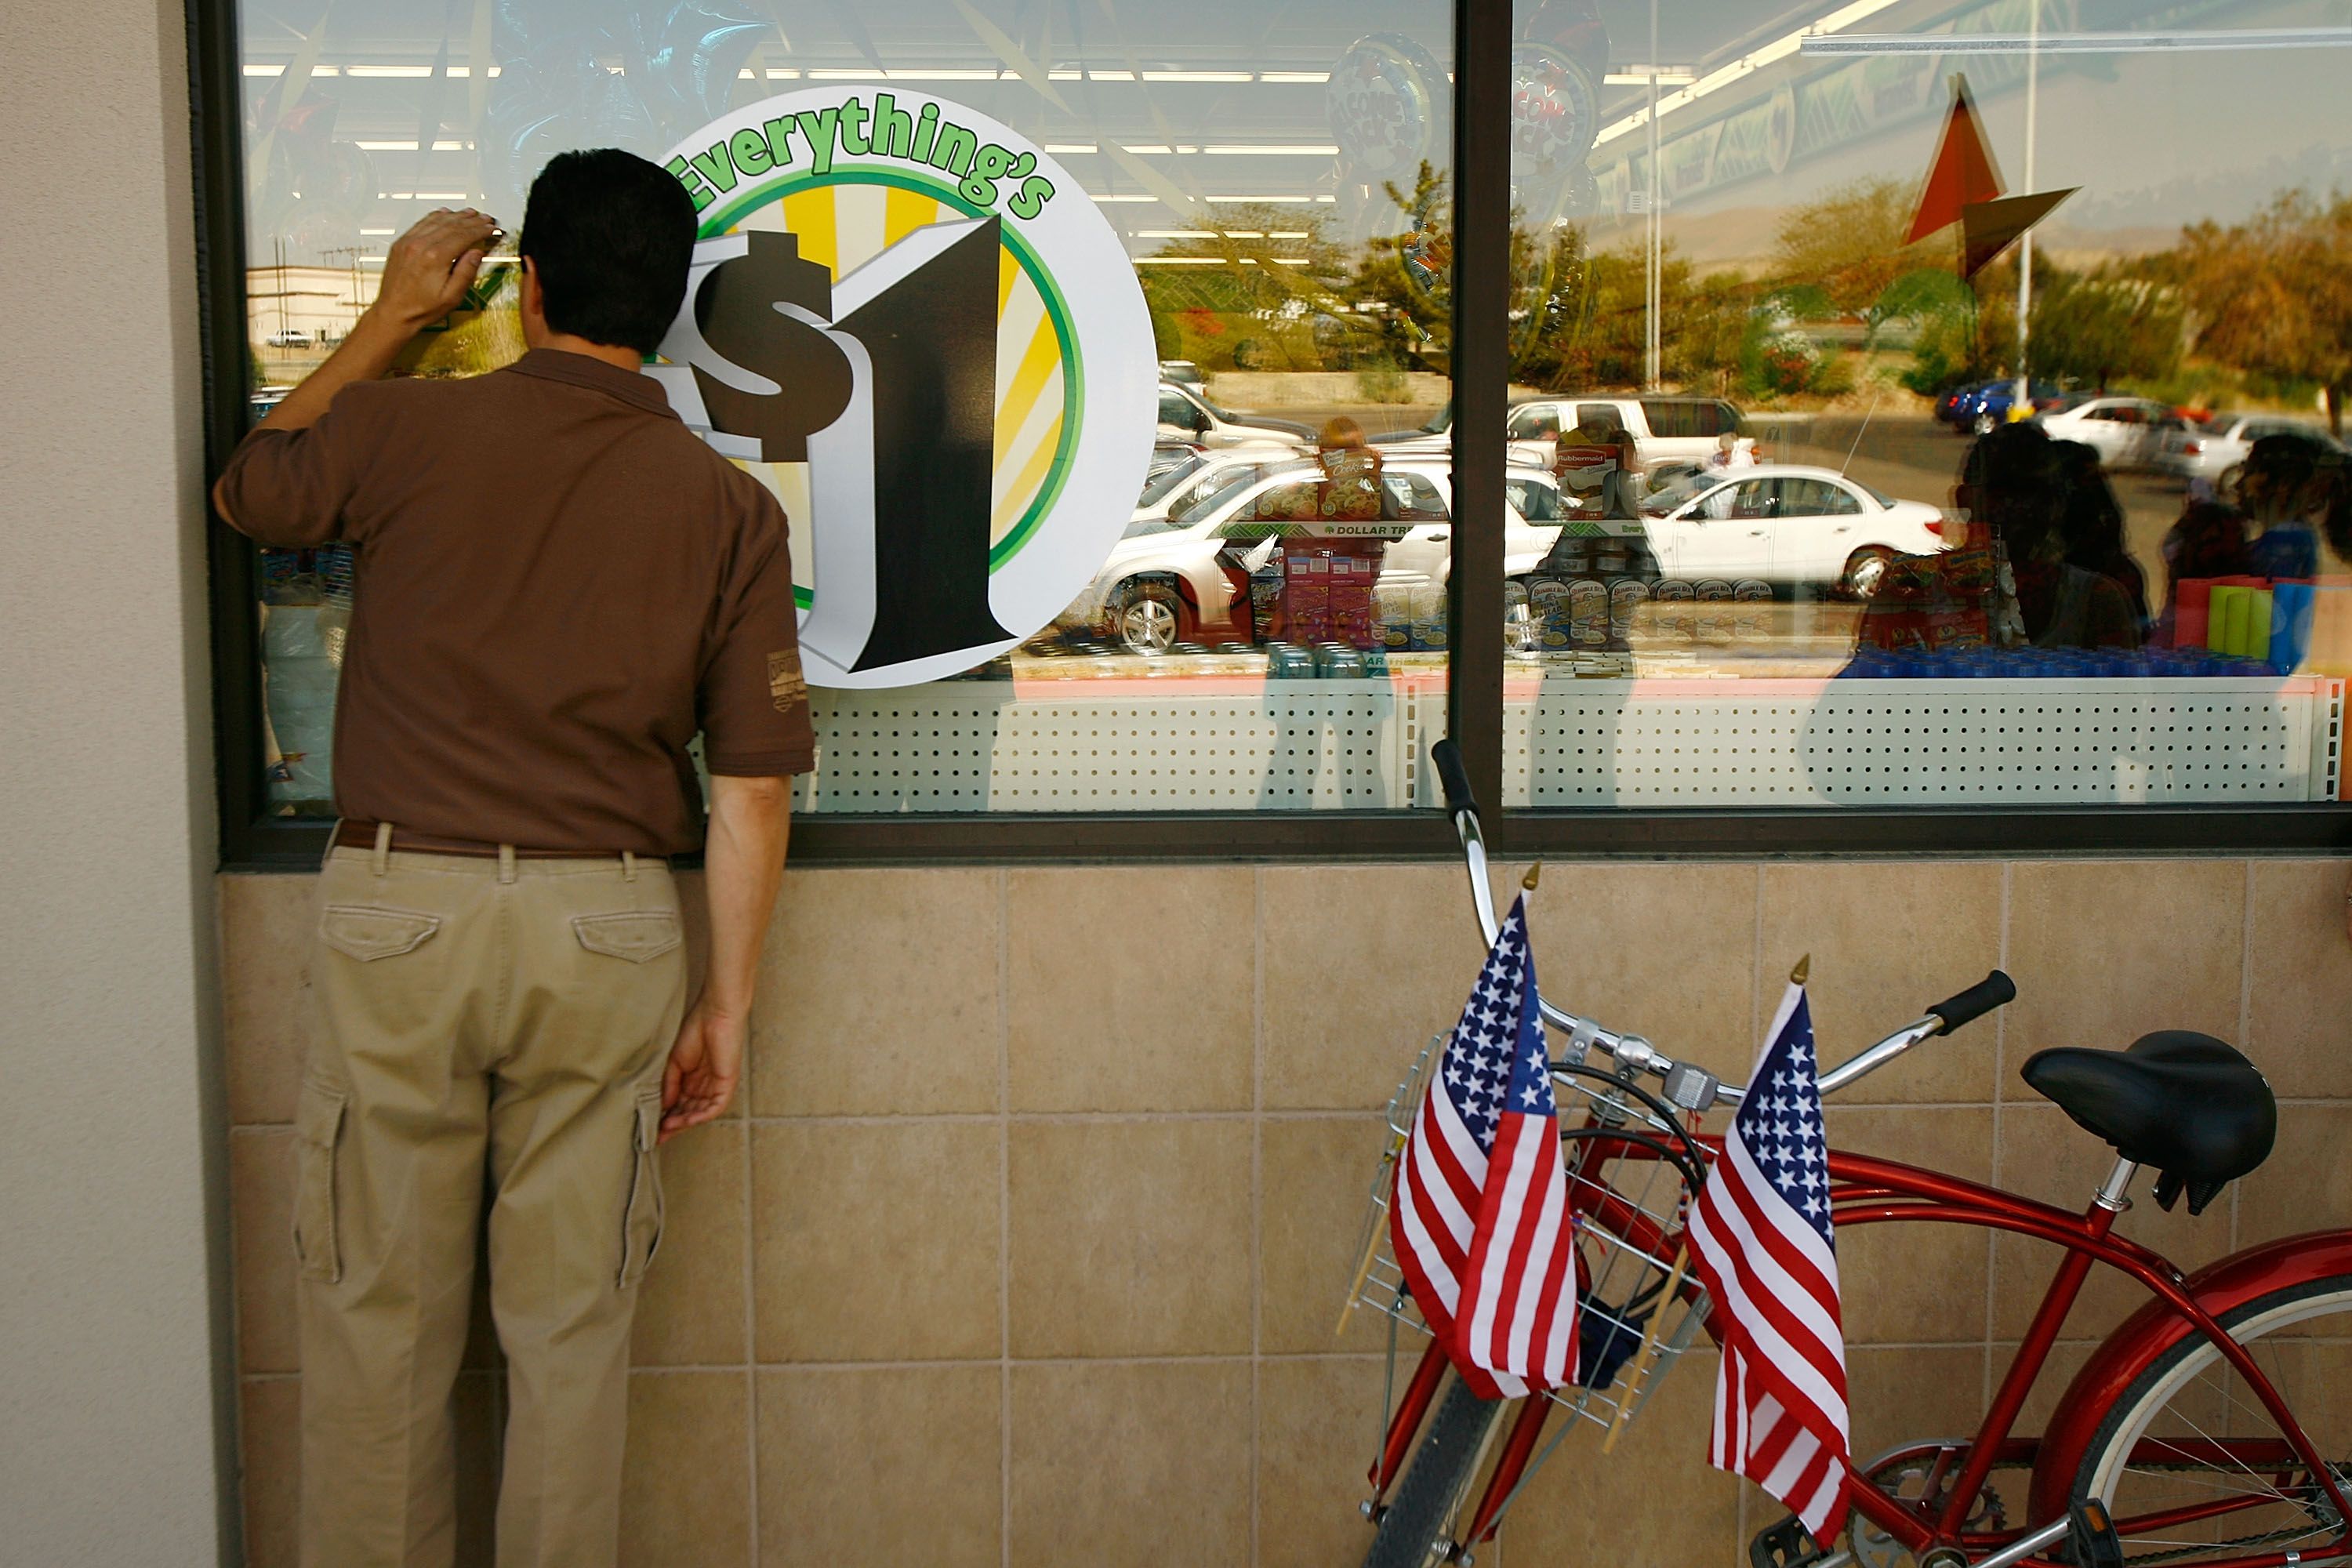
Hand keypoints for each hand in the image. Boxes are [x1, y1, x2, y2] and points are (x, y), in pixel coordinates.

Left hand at [367, 207, 501, 334]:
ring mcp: (408, 242)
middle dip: (471, 220)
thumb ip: (466, 272)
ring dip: (456, 215)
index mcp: (435, 258)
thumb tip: (477, 253)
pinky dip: (435, 216)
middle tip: (484, 218)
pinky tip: (444, 214)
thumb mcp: (452, 296)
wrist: (394, 313)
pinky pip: (421, 223)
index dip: (480, 230)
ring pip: (436, 220)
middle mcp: (420, 245)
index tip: (490, 228)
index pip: (464, 236)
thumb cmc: (420, 308)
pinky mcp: (401, 243)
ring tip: (469, 213)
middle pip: (452, 225)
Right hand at [660, 994, 745, 1142]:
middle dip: (673, 1125)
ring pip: (701, 1112)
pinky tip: (686, 1121)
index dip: (666, 1117)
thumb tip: (663, 1107)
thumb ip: (669, 1085)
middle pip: (689, 1111)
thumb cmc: (695, 1030)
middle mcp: (705, 1084)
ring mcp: (716, 1085)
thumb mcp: (674, 1062)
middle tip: (657, 1135)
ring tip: (666, 1128)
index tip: (651, 1128)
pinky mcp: (728, 1083)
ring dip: (684, 1123)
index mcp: (692, 1078)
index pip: (680, 1104)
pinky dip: (701, 1116)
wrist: (715, 1014)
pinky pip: (715, 1107)